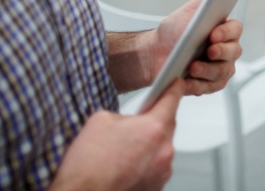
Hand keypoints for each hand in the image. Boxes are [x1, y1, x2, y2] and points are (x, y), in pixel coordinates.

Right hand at [50, 80, 183, 190]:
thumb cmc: (87, 164)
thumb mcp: (101, 120)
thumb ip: (125, 114)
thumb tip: (131, 119)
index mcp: (154, 128)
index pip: (172, 99)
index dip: (174, 88)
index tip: (177, 83)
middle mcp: (164, 150)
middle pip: (168, 125)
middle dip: (154, 121)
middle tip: (135, 124)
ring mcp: (162, 170)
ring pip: (162, 147)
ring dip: (149, 144)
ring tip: (124, 151)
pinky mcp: (157, 185)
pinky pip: (157, 165)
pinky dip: (146, 162)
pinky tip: (127, 164)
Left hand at [154, 0, 241, 95]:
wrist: (155, 53)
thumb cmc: (174, 32)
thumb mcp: (190, 10)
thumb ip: (207, 1)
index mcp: (224, 30)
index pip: (235, 29)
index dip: (227, 32)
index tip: (214, 34)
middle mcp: (226, 49)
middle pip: (234, 52)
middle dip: (222, 52)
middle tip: (209, 51)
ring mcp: (219, 67)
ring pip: (223, 72)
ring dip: (208, 71)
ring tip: (192, 68)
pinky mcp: (209, 83)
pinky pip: (211, 87)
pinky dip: (198, 85)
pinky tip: (187, 81)